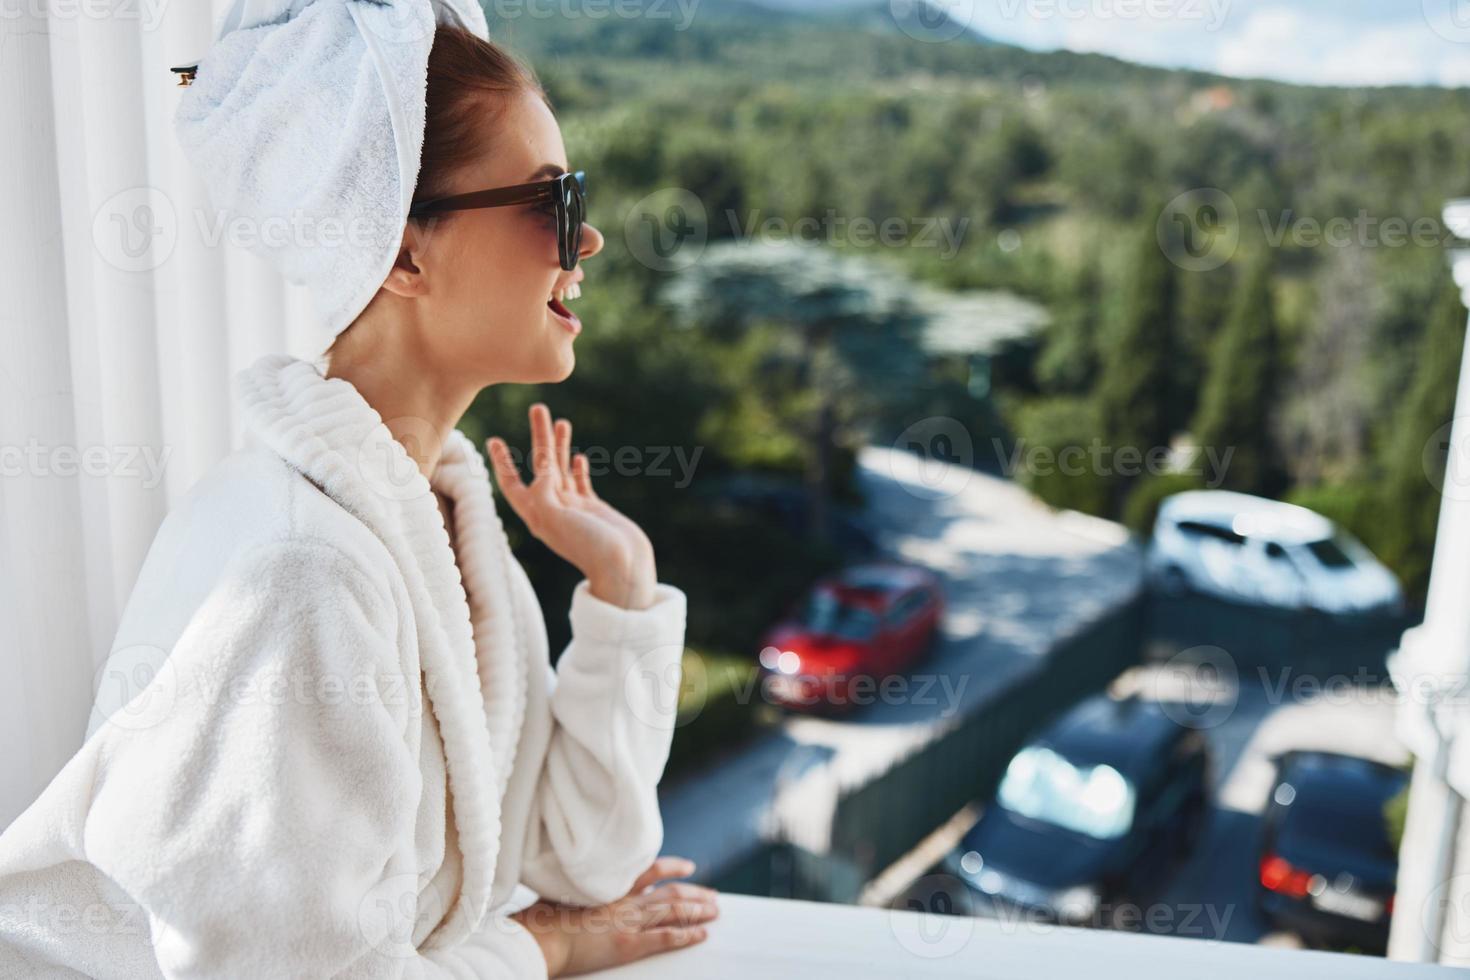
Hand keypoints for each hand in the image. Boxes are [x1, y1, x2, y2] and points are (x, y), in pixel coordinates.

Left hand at [487, 404, 657, 608]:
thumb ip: (543, 493)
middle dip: (539, 438)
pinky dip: (577, 469)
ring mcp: (574, 509)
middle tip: (538, 408)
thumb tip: (540, 472)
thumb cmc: (590, 549)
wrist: (625, 568)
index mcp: (537, 516)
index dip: (503, 462)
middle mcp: (552, 511)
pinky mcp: (594, 509)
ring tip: (560, 420)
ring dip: (559, 445)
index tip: (495, 439)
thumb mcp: (557, 519)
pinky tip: (579, 456)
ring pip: (562, 470)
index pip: (513, 484)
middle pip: (540, 467)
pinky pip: (581, 484)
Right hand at [511, 856, 717, 976]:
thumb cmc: (546, 916)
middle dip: (695, 894)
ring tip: (715, 912)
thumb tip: (586, 884)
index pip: (651, 870)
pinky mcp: (628, 944)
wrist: (541, 935)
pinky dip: (686, 935)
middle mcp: (625, 900)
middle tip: (713, 897)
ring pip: (674, 911)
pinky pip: (665, 937)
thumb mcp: (566, 890)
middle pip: (670, 892)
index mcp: (612, 886)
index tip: (689, 867)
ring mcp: (628, 921)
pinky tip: (701, 935)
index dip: (673, 867)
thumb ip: (584, 886)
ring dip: (698, 911)